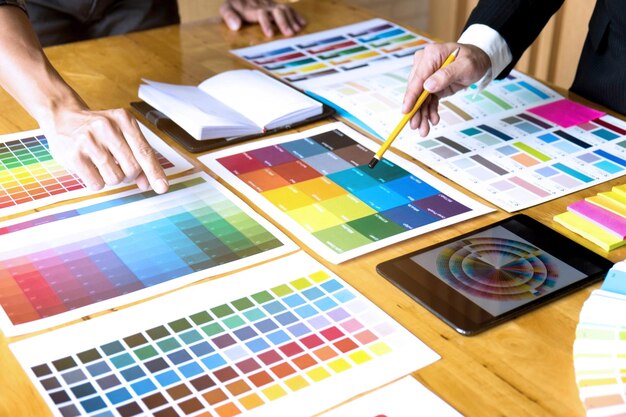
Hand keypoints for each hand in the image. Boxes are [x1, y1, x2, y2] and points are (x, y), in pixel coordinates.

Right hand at [43, 104, 168, 193]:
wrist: (62, 116)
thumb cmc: (97, 129)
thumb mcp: (121, 133)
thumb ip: (137, 156)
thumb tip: (147, 183)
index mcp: (123, 119)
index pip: (144, 151)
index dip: (154, 172)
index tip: (162, 187)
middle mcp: (107, 127)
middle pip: (132, 169)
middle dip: (129, 175)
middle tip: (118, 165)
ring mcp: (88, 140)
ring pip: (115, 178)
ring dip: (111, 178)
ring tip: (101, 163)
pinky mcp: (73, 155)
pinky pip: (97, 183)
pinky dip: (97, 181)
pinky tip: (90, 167)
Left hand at [220, 0, 305, 36]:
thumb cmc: (234, 6)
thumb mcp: (226, 8)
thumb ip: (229, 16)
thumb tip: (236, 26)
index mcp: (252, 8)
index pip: (261, 13)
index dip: (266, 23)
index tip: (269, 35)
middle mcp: (264, 5)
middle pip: (276, 10)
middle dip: (283, 22)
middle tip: (289, 34)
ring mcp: (272, 5)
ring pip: (284, 9)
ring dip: (292, 20)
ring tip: (297, 31)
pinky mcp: (276, 6)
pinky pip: (289, 9)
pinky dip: (296, 15)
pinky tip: (303, 23)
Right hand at [402, 42, 490, 136]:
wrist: (479, 61)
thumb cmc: (474, 59)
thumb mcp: (466, 66)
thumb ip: (447, 74)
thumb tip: (427, 86)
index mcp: (431, 55)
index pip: (418, 78)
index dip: (411, 96)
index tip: (406, 110)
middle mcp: (425, 64)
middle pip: (416, 90)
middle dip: (416, 110)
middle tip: (415, 126)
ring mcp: (426, 75)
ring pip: (420, 98)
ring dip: (422, 114)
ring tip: (424, 129)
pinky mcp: (430, 84)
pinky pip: (427, 100)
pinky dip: (429, 111)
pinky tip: (433, 119)